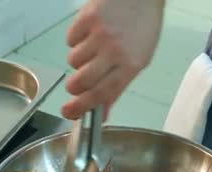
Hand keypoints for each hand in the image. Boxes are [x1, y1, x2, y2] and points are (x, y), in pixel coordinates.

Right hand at [61, 0, 164, 120]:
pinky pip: (70, 40)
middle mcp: (115, 51)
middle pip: (81, 82)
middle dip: (74, 87)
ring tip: (93, 46)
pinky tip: (90, 31)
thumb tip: (102, 112)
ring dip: (78, 59)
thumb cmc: (142, 26)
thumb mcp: (138, 59)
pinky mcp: (87, 18)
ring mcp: (100, 34)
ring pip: (73, 61)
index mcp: (131, 65)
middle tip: (75, 84)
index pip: (102, 94)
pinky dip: (76, 39)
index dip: (82, 107)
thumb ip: (118, 86)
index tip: (68, 112)